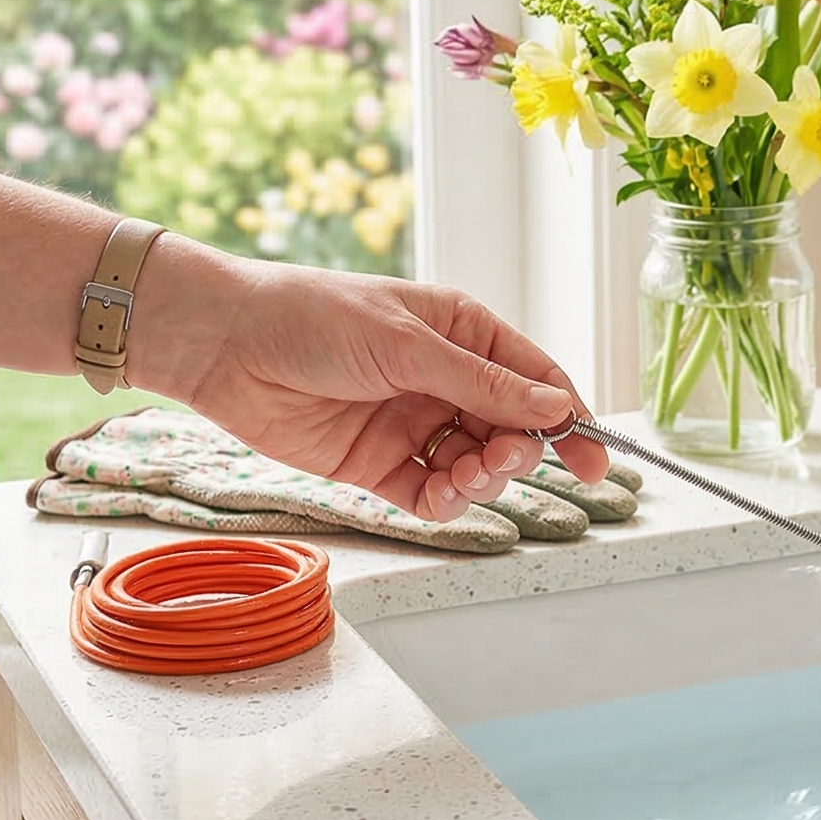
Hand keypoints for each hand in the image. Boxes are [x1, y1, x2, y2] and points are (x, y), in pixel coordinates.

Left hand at [131, 241, 609, 520]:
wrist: (224, 344)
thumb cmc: (312, 316)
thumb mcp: (408, 345)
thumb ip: (483, 385)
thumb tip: (555, 407)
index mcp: (462, 333)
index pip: (535, 379)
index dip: (568, 418)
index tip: (596, 457)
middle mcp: (444, 379)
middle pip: (511, 430)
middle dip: (518, 451)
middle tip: (502, 458)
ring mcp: (413, 423)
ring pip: (475, 466)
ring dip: (481, 479)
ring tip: (464, 476)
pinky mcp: (378, 464)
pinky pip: (430, 493)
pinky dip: (444, 503)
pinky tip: (440, 497)